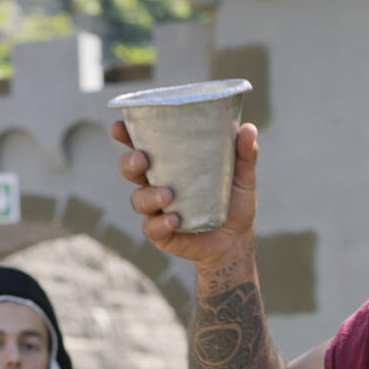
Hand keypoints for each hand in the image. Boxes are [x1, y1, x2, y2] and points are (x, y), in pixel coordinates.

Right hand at [111, 117, 257, 266]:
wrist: (236, 241)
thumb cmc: (234, 202)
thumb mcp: (242, 176)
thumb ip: (245, 154)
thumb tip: (248, 129)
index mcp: (170, 164)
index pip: (143, 144)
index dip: (127, 135)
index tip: (119, 126)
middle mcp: (157, 184)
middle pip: (130, 169)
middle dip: (129, 162)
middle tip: (143, 158)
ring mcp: (157, 210)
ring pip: (139, 199)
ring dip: (149, 195)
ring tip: (169, 195)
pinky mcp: (162, 233)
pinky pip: (152, 227)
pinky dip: (161, 223)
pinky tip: (174, 220)